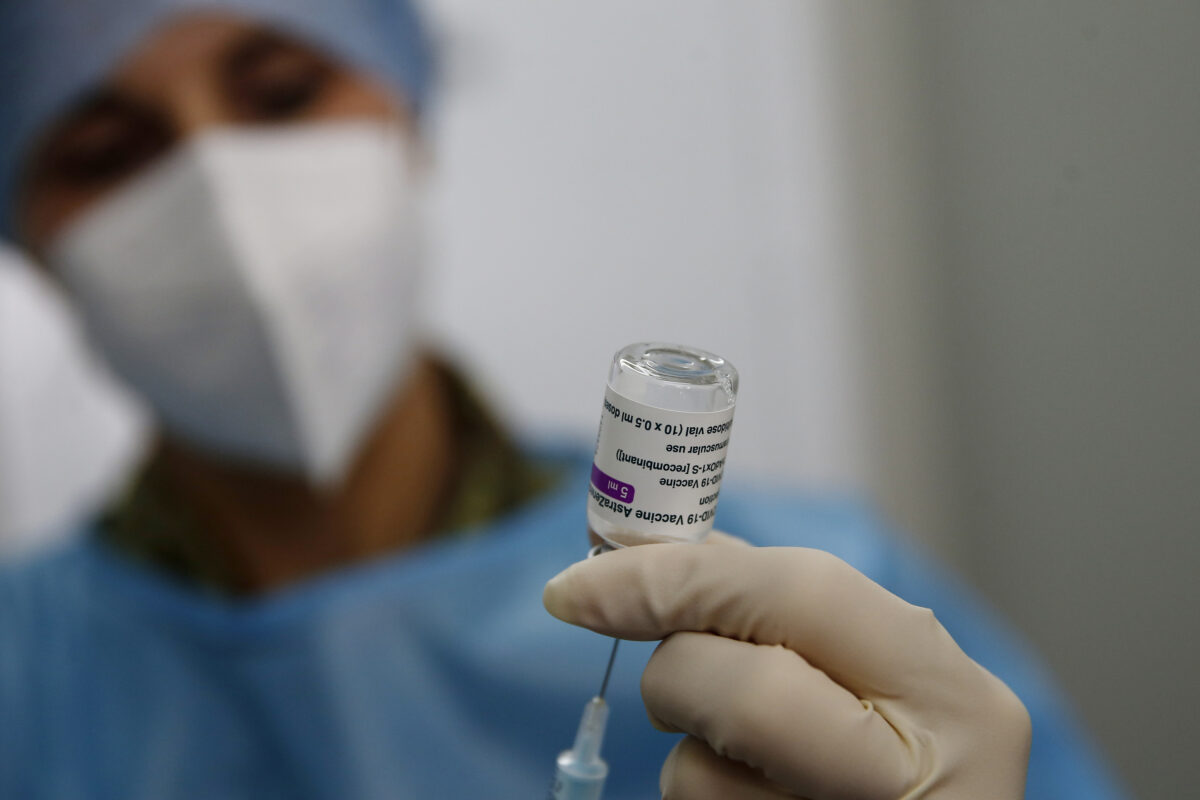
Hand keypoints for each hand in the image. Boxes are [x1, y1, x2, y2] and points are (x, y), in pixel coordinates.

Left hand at [543, 536, 1029, 798]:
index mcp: (952, 694)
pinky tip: (751, 798)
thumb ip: (778, 605)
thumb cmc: (900, 755)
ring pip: (697, 776)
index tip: (579, 583)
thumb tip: (651, 550)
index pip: (799, 594)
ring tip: (748, 759)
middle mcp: (918, 778)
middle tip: (673, 677)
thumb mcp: (884, 674)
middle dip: (677, 670)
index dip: (676, 578)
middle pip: (746, 691)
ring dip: (687, 752)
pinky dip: (698, 794)